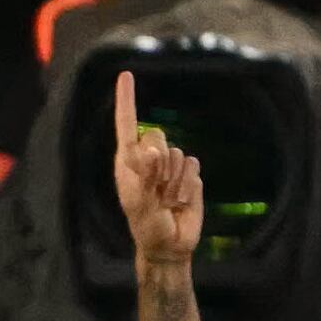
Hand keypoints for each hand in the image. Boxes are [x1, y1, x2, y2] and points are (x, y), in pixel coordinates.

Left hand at [110, 70, 206, 265]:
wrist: (171, 246)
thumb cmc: (147, 227)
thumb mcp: (141, 205)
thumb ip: (145, 177)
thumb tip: (152, 150)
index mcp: (128, 162)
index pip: (127, 124)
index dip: (127, 100)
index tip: (125, 75)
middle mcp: (148, 159)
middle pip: (157, 137)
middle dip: (159, 164)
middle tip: (156, 191)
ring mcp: (170, 166)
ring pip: (179, 154)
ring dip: (174, 182)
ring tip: (168, 200)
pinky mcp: (190, 174)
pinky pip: (194, 167)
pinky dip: (189, 186)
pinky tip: (181, 201)